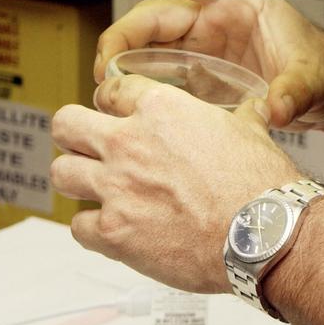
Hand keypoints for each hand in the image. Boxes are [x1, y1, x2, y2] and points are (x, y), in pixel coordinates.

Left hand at [51, 74, 298, 290]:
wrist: (261, 233)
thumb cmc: (258, 183)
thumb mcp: (250, 129)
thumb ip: (240, 116)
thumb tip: (252, 110)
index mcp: (160, 108)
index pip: (111, 90)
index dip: (113, 102)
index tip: (115, 113)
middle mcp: (129, 142)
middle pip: (66, 124)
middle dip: (74, 134)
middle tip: (88, 145)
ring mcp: (117, 187)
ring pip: (62, 173)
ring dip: (77, 179)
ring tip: (94, 187)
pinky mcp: (114, 232)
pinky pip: (78, 227)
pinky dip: (91, 228)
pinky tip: (111, 228)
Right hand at [94, 0, 323, 130]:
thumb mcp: (313, 77)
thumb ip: (295, 91)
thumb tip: (278, 108)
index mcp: (231, 7)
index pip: (168, 8)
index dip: (131, 29)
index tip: (112, 57)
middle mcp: (211, 26)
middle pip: (148, 31)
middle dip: (117, 54)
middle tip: (101, 90)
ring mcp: (204, 52)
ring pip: (149, 57)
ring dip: (125, 79)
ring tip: (107, 109)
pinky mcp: (204, 79)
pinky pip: (163, 83)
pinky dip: (143, 98)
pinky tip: (131, 122)